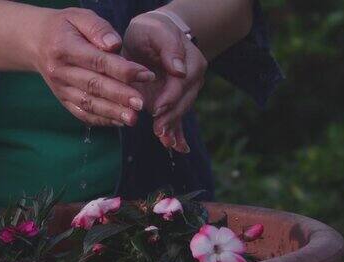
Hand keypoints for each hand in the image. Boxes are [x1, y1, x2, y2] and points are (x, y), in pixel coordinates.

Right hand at [32, 8, 155, 126]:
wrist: (36, 41)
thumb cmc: (64, 27)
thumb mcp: (79, 16)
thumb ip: (98, 28)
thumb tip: (115, 45)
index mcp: (65, 48)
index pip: (98, 61)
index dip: (123, 70)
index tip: (145, 75)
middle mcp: (60, 71)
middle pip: (94, 86)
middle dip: (120, 96)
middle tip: (141, 103)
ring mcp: (60, 88)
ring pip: (88, 103)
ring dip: (112, 113)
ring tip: (133, 118)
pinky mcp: (62, 99)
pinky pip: (81, 113)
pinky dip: (100, 120)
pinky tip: (118, 122)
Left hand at [122, 11, 206, 151]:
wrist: (151, 36)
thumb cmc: (151, 31)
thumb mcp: (156, 31)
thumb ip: (168, 46)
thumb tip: (178, 70)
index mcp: (191, 62)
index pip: (180, 84)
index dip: (169, 97)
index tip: (156, 109)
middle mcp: (192, 79)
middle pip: (182, 102)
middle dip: (170, 118)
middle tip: (158, 132)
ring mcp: (185, 92)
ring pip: (180, 113)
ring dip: (173, 129)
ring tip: (166, 143)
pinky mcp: (175, 101)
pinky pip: (179, 120)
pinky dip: (178, 135)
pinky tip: (178, 148)